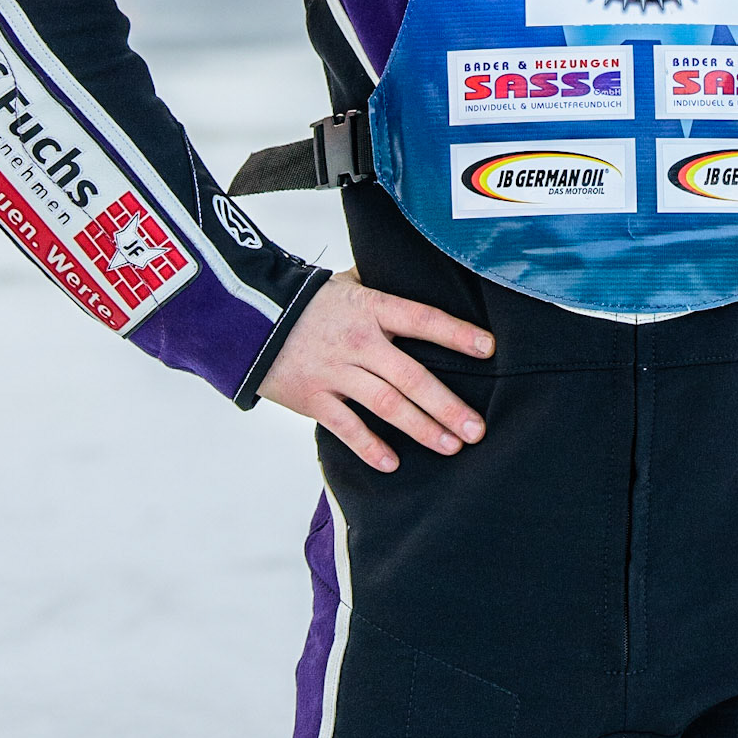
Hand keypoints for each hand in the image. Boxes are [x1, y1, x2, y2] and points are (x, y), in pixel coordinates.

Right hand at [259, 269, 493, 469]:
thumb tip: (417, 274)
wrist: (248, 317)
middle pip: (411, 376)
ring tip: (451, 446)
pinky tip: (393, 463)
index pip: (423, 319)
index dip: (456, 334)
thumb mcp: (347, 283)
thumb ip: (382, 286)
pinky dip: (370, 446)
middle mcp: (358, 341)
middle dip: (447, 406)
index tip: (489, 349)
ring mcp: (335, 371)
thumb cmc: (308, 301)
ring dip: (421, 428)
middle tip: (477, 429)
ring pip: (386, 405)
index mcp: (372, 308)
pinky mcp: (313, 397)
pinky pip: (346, 427)